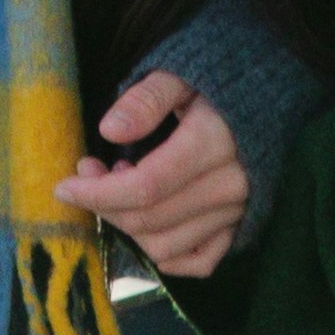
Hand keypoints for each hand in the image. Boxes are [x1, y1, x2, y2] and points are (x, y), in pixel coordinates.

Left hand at [66, 70, 251, 278]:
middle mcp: (230, 185)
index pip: (145, 187)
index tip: (64, 185)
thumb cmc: (216, 82)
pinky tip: (145, 224)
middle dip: (104, 205)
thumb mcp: (180, 74)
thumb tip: (109, 130)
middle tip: (87, 175)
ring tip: (118, 188)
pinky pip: (199, 261)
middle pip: (149, 219)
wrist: (270, 97)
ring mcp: (238, 211)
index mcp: (213, 144)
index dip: (97, 193)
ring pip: (166, 245)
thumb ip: (147, 99)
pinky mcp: (241, 226)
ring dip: (127, 226)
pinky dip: (165, 254)